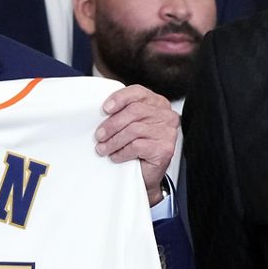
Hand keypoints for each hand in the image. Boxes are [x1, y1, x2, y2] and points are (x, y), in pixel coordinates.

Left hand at [96, 84, 178, 205]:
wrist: (146, 175)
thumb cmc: (137, 149)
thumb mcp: (129, 125)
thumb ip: (122, 113)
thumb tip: (101, 112)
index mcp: (157, 104)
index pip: (138, 93)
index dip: (120, 98)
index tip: (105, 109)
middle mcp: (166, 115)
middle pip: (134, 111)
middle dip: (112, 124)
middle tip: (99, 135)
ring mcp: (168, 132)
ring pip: (134, 129)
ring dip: (114, 141)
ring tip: (104, 148)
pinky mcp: (164, 149)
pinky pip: (137, 146)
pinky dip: (122, 152)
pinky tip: (116, 156)